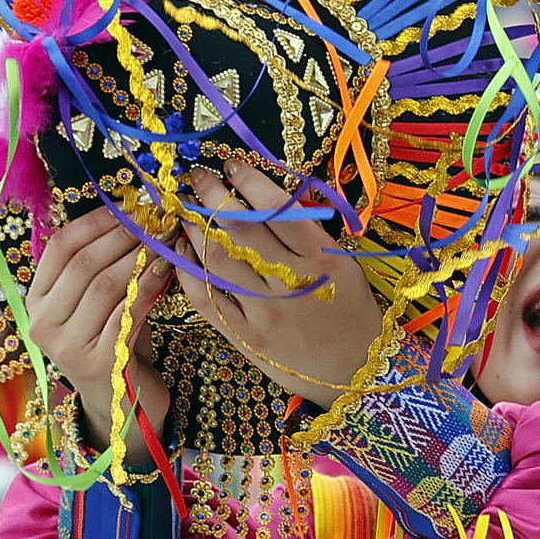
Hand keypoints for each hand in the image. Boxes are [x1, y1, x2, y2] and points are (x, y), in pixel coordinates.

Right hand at [22, 207, 172, 459]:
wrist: (125, 407)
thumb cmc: (117, 344)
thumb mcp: (105, 302)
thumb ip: (109, 266)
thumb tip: (138, 215)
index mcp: (36, 301)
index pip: (59, 248)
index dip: (95, 222)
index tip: (130, 204)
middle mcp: (42, 323)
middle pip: (83, 264)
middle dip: (124, 235)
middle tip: (157, 217)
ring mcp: (67, 346)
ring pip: (105, 287)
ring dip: (140, 257)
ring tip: (167, 238)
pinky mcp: (97, 364)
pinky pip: (126, 314)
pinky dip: (150, 288)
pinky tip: (168, 270)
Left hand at [178, 162, 383, 410]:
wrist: (357, 373)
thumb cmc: (352, 313)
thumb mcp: (345, 265)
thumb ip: (309, 233)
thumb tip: (266, 195)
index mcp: (323, 259)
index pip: (278, 209)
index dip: (249, 182)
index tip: (232, 166)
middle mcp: (292, 283)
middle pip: (240, 230)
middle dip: (212, 196)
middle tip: (197, 177)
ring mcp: (265, 312)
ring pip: (216, 260)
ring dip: (194, 228)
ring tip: (185, 209)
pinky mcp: (245, 337)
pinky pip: (205, 297)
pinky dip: (187, 270)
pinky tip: (182, 250)